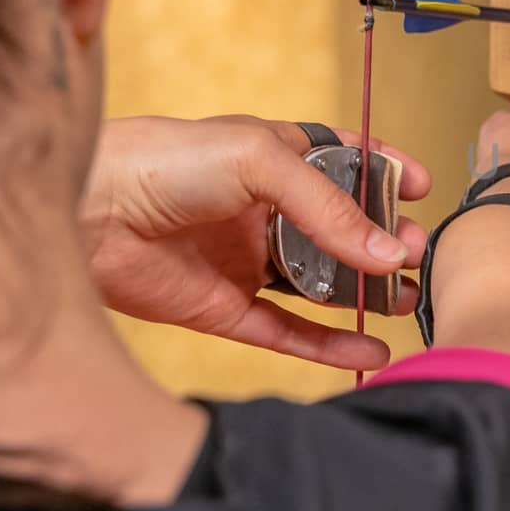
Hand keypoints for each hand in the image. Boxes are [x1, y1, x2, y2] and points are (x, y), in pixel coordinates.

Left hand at [82, 116, 430, 369]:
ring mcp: (248, 262)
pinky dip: (331, 346)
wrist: (87, 211)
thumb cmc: (164, 160)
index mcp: (275, 159)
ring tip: (406, 301)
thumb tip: (387, 254)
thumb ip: (327, 208)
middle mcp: (266, 211)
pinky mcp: (227, 309)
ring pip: (322, 286)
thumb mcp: (259, 161)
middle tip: (416, 254)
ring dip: (366, 296)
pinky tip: (370, 351)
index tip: (421, 187)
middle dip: (383, 242)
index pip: (345, 163)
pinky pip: (290, 334)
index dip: (385, 172)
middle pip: (342, 231)